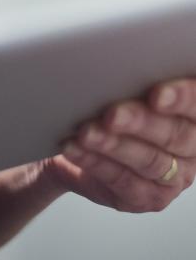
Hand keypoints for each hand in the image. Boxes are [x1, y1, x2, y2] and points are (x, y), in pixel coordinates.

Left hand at [47, 79, 195, 212]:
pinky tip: (75, 148)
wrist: (77, 145)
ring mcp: (173, 177)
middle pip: (175, 135)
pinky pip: (122, 180)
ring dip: (113, 145)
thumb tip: (119, 60)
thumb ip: (134, 78)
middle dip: (140, 122)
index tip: (156, 95)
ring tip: (86, 132)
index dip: (183, 98)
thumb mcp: (125, 89)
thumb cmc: (107, 107)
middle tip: (112, 114)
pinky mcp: (147, 198)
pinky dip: (95, 161)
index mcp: (193, 115)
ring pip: (149, 161)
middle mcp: (191, 148)